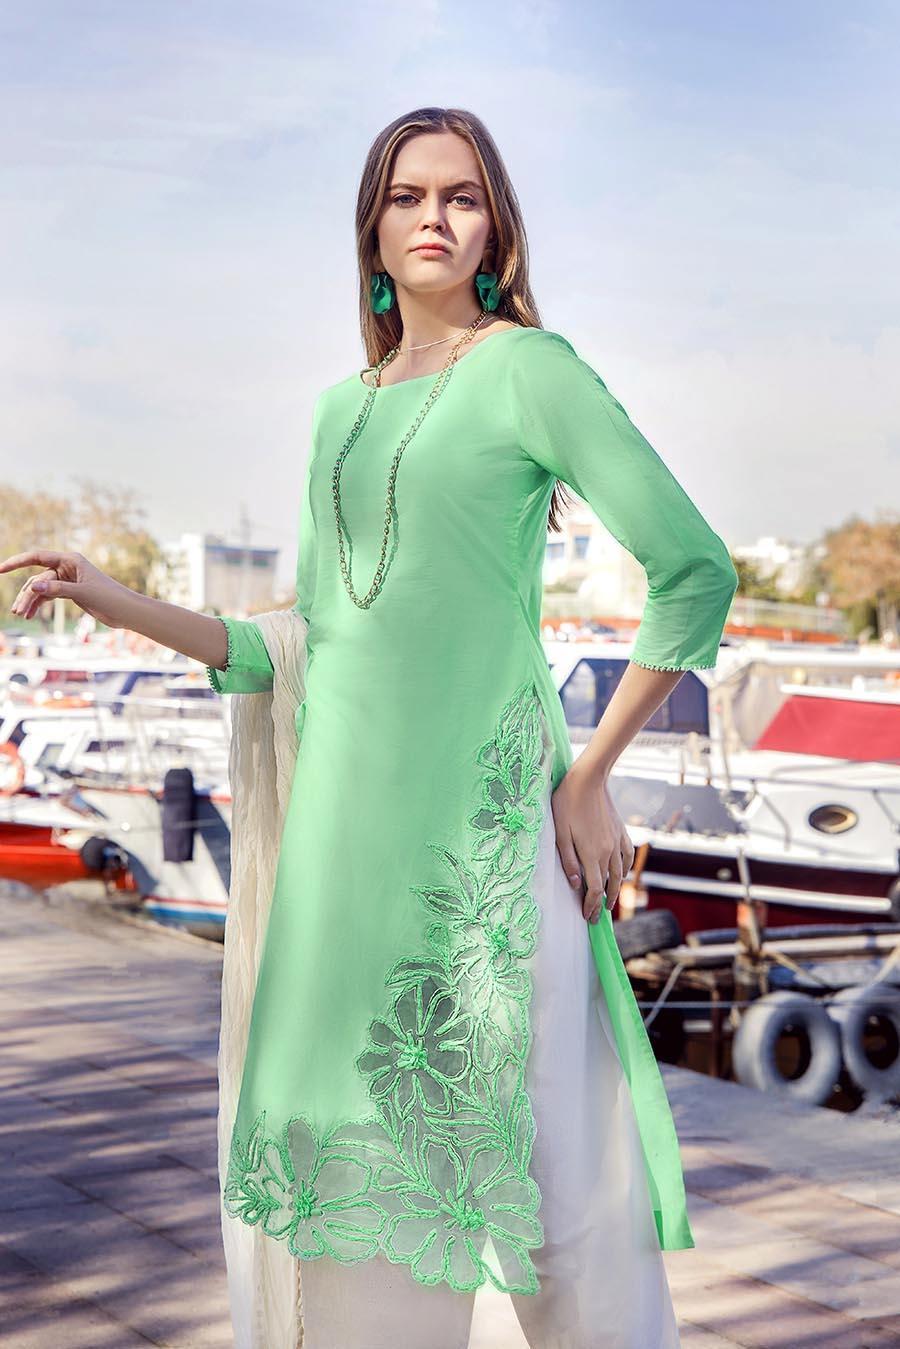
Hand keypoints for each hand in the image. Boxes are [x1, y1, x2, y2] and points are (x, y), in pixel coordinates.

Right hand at [0, 549, 131, 628]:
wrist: (126, 611)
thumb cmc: (109, 597)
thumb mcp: (82, 593)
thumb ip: (57, 589)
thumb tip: (34, 587)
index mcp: (70, 560)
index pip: (37, 557)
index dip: (17, 562)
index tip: (0, 569)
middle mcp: (67, 567)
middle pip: (38, 578)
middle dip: (27, 594)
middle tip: (18, 611)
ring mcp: (67, 580)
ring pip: (41, 589)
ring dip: (31, 601)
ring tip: (22, 615)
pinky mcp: (70, 592)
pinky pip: (49, 596)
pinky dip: (39, 604)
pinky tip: (31, 615)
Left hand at [550, 758, 634, 923]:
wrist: (588, 780)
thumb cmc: (567, 804)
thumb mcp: (560, 832)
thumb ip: (568, 860)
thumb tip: (576, 884)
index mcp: (591, 854)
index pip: (594, 889)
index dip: (590, 906)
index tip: (587, 917)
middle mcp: (608, 851)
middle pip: (609, 885)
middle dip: (603, 904)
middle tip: (597, 918)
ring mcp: (617, 842)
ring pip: (620, 873)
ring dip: (615, 890)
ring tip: (610, 902)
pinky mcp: (621, 832)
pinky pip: (627, 857)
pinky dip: (625, 869)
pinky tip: (622, 874)